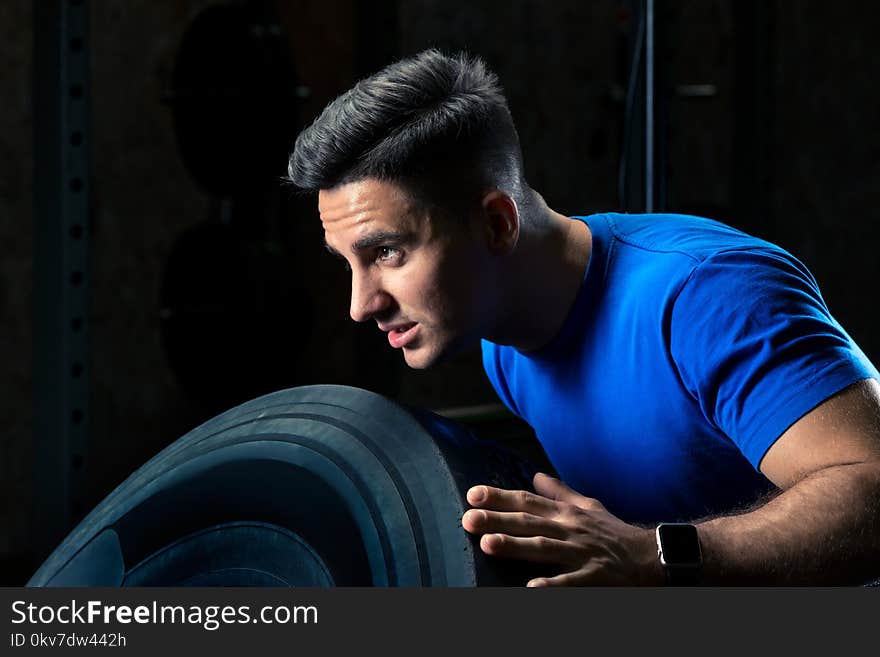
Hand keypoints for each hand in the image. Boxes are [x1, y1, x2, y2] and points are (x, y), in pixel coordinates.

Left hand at [462, 472, 661, 585]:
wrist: (650, 555)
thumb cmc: (613, 531)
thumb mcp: (587, 506)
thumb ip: (559, 492)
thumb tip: (536, 475)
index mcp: (565, 513)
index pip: (527, 501)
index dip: (499, 497)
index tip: (472, 495)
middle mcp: (569, 529)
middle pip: (529, 522)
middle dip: (498, 519)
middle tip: (469, 519)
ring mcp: (581, 552)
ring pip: (544, 547)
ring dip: (516, 546)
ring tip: (489, 545)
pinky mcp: (594, 576)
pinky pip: (571, 582)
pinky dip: (553, 585)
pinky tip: (532, 589)